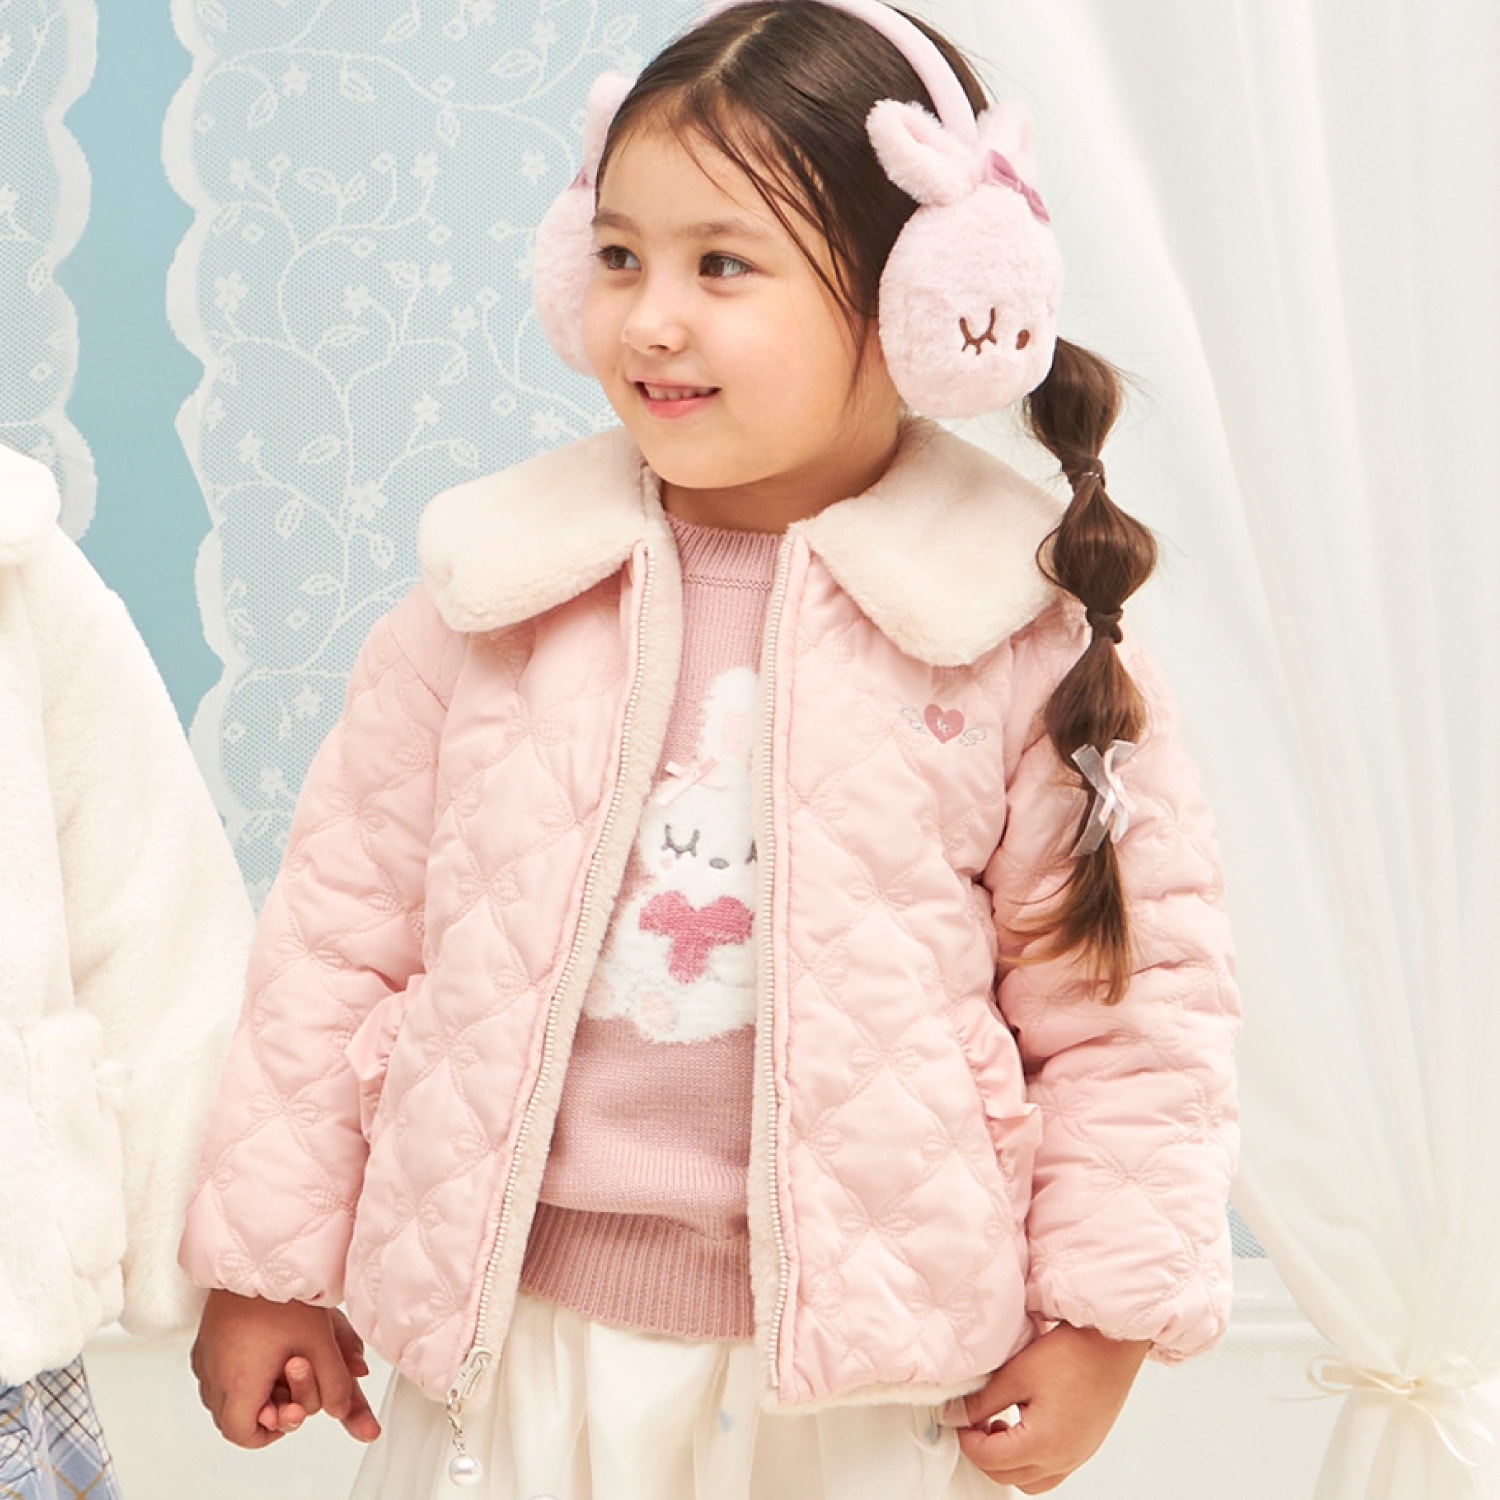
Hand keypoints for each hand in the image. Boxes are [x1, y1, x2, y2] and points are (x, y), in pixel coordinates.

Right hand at [191, 1290, 381, 1448]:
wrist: (257, 1256)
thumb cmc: (283, 1297)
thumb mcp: (320, 1344)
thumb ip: (336, 1383)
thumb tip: (341, 1408)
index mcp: (238, 1385)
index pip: (243, 1434)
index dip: (270, 1431)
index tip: (290, 1414)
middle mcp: (213, 1376)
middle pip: (234, 1415)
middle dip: (267, 1406)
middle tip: (291, 1383)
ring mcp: (205, 1356)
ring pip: (225, 1392)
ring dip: (253, 1386)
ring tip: (280, 1361)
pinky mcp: (205, 1338)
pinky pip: (217, 1369)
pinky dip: (239, 1368)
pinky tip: (264, 1345)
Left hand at [957, 1323, 1149, 1493]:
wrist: (1111, 1343)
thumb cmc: (1071, 1354)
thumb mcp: (1016, 1374)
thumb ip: (983, 1401)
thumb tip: (958, 1415)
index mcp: (1043, 1444)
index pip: (990, 1460)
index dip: (968, 1441)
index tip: (960, 1419)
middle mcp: (1062, 1459)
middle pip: (1009, 1478)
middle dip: (985, 1454)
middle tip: (974, 1423)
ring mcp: (1077, 1456)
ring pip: (1031, 1482)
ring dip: (1009, 1463)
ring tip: (1000, 1426)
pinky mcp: (1085, 1447)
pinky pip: (1052, 1471)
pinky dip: (1032, 1459)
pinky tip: (1024, 1427)